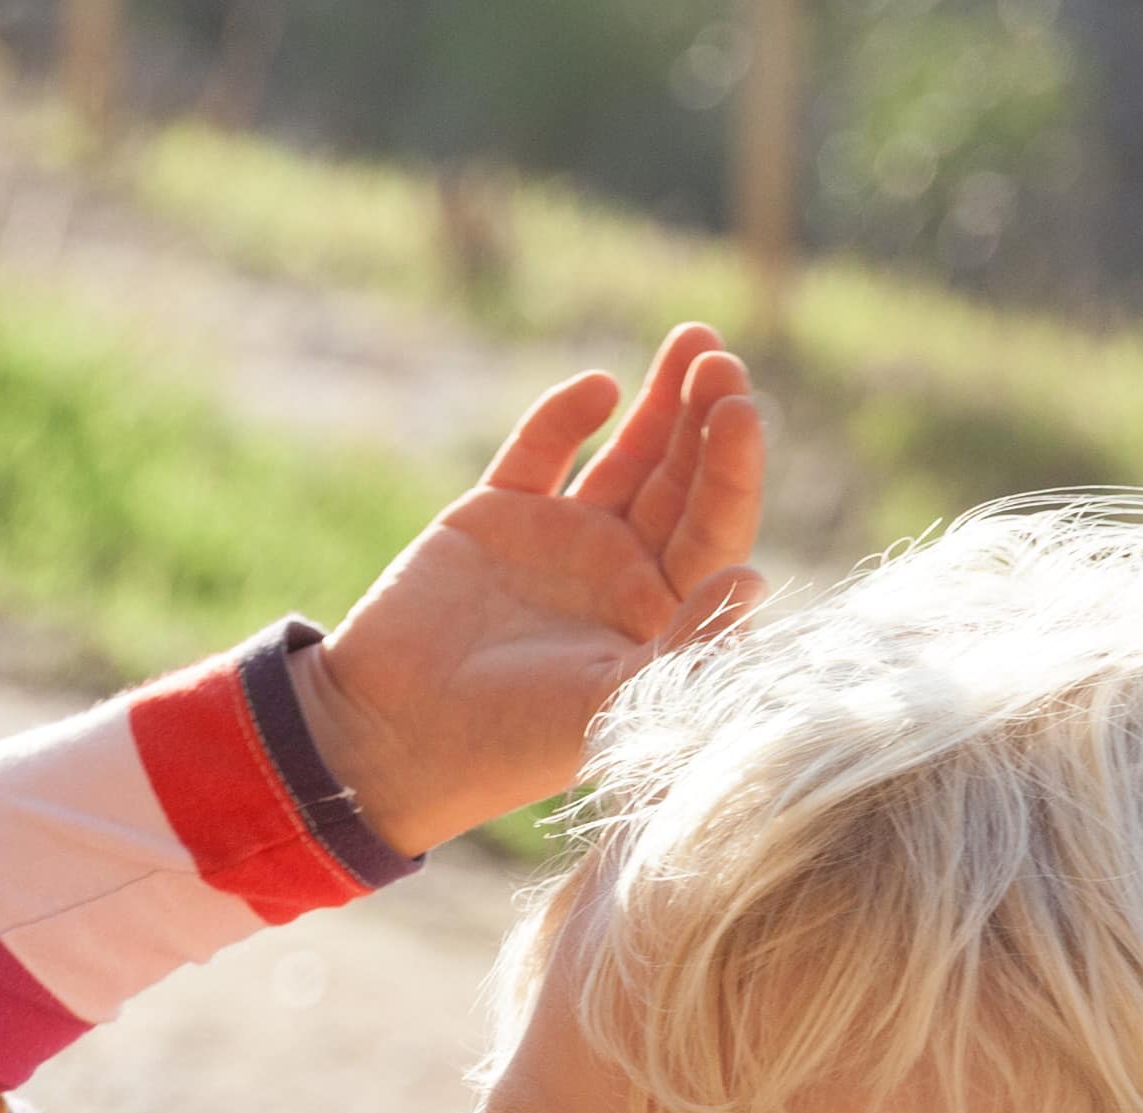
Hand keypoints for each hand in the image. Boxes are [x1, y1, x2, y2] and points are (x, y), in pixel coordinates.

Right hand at [290, 323, 765, 857]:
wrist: (388, 737)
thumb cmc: (505, 743)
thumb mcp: (609, 706)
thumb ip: (687, 647)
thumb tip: (754, 579)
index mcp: (655, 620)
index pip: (714, 530)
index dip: (732, 469)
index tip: (737, 411)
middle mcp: (618, 577)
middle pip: (681, 481)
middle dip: (704, 418)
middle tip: (718, 362)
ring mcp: (559, 543)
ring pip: (628, 455)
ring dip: (661, 401)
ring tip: (693, 341)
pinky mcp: (496, 519)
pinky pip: (541, 450)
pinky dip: (567, 415)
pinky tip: (598, 389)